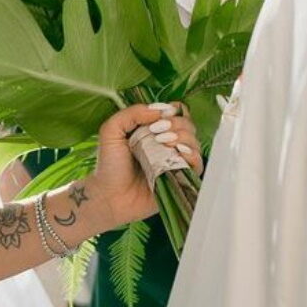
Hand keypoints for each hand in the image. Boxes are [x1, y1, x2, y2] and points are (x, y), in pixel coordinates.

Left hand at [86, 102, 202, 228]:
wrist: (110, 196)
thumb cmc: (109, 166)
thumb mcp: (111, 131)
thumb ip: (131, 114)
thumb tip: (159, 110)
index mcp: (151, 131)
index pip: (173, 113)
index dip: (171, 111)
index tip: (159, 118)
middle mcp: (166, 144)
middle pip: (187, 125)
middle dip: (177, 124)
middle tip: (158, 131)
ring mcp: (174, 161)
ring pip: (194, 142)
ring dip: (184, 137)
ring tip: (165, 143)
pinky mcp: (181, 178)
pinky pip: (197, 164)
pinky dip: (192, 155)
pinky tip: (179, 153)